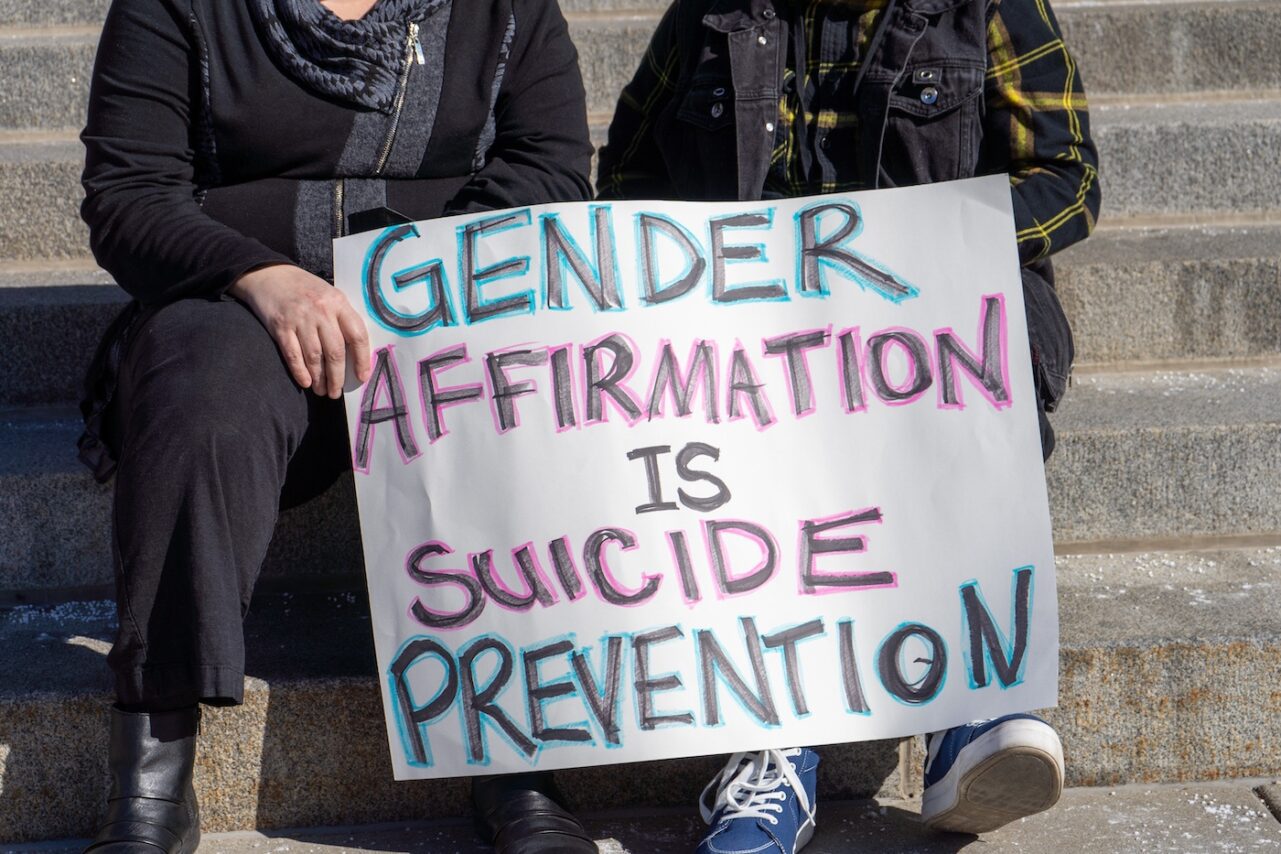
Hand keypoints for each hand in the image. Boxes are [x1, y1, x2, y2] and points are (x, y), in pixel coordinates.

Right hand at [229, 264, 371, 397]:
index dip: (362, 359)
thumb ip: (343, 318)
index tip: (362, 377)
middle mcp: (321, 311)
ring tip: (322, 391)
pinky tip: (306, 383)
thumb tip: (357, 352)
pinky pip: (293, 355)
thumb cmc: (305, 289)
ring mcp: (300, 319)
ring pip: (314, 357)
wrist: (270, 274)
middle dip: (337, 377)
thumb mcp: (330, 295)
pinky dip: (300, 372)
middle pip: (335, 351)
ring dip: (320, 378)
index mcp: (338, 303)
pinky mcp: (280, 326)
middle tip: (336, 392)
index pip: (357, 335)